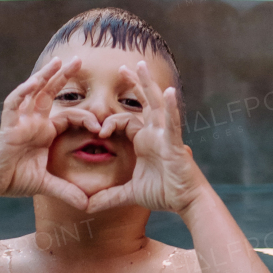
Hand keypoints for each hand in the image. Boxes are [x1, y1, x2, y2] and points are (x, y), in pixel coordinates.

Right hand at [0, 56, 96, 210]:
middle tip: (78, 59)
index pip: (70, 115)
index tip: (102, 126)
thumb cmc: (14, 178)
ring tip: (57, 61)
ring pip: (33, 92)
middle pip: (50, 92)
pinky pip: (14, 104)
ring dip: (44, 76)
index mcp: (45, 131)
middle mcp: (34, 121)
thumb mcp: (45, 184)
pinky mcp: (8, 126)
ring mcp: (20, 121)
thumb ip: (66, 191)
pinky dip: (23, 92)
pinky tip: (33, 83)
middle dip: (64, 76)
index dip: (86, 118)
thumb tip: (87, 205)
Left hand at [85, 61, 202, 215]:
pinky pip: (172, 123)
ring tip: (141, 65)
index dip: (110, 122)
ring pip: (156, 104)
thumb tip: (86, 206)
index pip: (125, 120)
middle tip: (124, 66)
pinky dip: (171, 108)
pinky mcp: (174, 144)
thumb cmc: (164, 192)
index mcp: (144, 140)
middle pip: (144, 102)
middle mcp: (155, 133)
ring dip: (148, 84)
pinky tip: (169, 92)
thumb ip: (108, 197)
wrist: (186, 202)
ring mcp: (165, 136)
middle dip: (135, 83)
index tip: (98, 130)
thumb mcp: (130, 194)